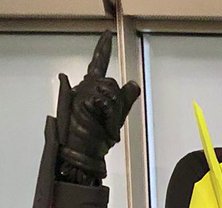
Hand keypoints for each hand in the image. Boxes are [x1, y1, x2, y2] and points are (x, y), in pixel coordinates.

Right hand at [57, 32, 139, 177]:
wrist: (84, 152)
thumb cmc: (96, 137)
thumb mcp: (115, 118)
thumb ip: (125, 100)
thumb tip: (134, 84)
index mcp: (91, 88)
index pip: (98, 63)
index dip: (103, 49)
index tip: (107, 34)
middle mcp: (85, 86)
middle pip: (112, 84)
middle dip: (117, 103)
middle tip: (110, 121)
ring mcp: (82, 92)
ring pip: (111, 91)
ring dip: (114, 111)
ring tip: (104, 125)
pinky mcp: (82, 100)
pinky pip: (106, 102)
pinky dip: (109, 116)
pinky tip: (101, 124)